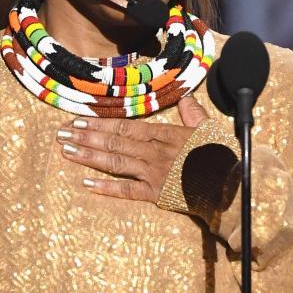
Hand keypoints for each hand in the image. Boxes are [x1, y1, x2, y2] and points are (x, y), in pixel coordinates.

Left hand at [57, 95, 208, 201]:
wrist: (231, 185)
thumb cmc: (221, 156)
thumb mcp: (208, 129)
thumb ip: (193, 114)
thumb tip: (187, 98)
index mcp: (164, 134)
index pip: (125, 125)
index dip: (100, 122)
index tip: (79, 120)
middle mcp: (153, 151)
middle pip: (114, 141)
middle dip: (85, 136)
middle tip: (61, 133)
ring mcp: (152, 173)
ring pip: (115, 162)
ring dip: (89, 156)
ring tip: (67, 151)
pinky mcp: (155, 194)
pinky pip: (127, 190)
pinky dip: (106, 187)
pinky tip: (87, 184)